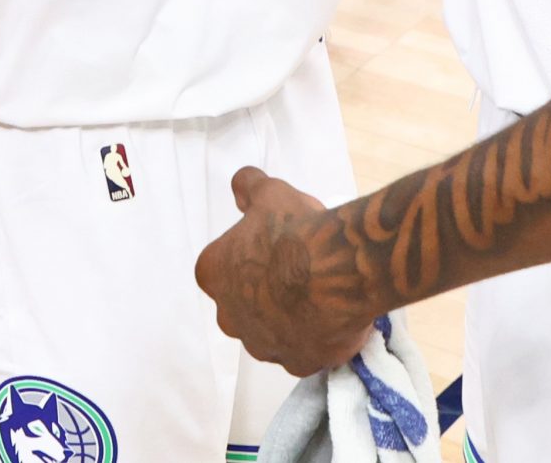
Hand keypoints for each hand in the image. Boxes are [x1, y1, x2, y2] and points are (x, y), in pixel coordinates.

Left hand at [194, 168, 380, 374]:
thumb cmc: (294, 230)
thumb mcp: (271, 193)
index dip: (248, 256)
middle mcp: (228, 317)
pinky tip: (335, 319)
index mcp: (214, 274)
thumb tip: (240, 185)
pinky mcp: (296, 364)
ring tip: (322, 295)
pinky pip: (304, 352)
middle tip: (298, 272)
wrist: (335, 270)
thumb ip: (248, 187)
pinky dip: (316, 339)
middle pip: (242, 305)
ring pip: (272, 332)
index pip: (220, 267)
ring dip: (289, 319)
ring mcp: (262, 345)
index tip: (273, 248)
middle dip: (265, 294)